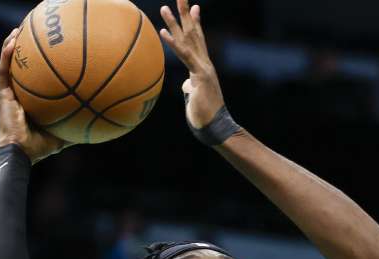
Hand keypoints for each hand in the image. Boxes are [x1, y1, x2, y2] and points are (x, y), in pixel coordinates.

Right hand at [0, 29, 69, 163]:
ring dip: (12, 45)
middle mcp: (19, 93)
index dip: (40, 64)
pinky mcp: (2, 93)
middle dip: (26, 49)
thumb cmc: (42, 146)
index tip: (52, 50)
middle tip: (34, 32)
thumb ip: (79, 124)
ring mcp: (9, 92)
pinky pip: (3, 70)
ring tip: (19, 30)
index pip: (36, 77)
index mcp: (31, 100)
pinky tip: (12, 42)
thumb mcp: (66, 131)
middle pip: (21, 66)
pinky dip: (6, 55)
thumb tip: (100, 118)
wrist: (23, 152)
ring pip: (9, 63)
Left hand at [159, 0, 225, 128]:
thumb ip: (191, 87)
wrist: (215, 126)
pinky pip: (184, 56)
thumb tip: (186, 86)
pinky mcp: (201, 75)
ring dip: (175, 24)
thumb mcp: (195, 98)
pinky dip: (173, 44)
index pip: (198, 40)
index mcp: (203, 67)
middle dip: (185, 14)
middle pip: (194, 34)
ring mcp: (204, 68)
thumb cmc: (204, 115)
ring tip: (164, 8)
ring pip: (187, 41)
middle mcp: (205, 63)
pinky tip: (163, 32)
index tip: (192, 7)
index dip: (194, 23)